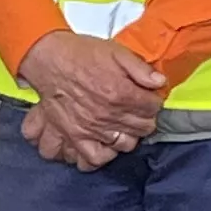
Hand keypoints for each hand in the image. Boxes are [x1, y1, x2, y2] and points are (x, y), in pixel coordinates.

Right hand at [17, 32, 164, 166]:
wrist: (50, 60)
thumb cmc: (83, 55)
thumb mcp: (116, 52)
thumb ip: (141, 68)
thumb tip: (159, 82)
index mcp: (121, 93)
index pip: (152, 107)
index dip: (154, 101)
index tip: (150, 98)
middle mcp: (109, 115)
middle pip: (142, 127)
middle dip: (145, 118)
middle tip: (140, 111)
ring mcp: (92, 129)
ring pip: (124, 144)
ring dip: (130, 135)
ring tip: (126, 126)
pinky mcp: (75, 136)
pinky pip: (93, 158)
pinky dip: (103, 155)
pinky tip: (107, 145)